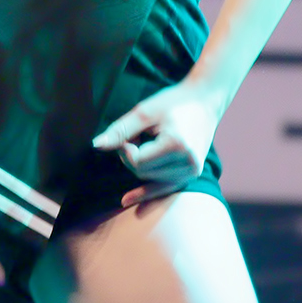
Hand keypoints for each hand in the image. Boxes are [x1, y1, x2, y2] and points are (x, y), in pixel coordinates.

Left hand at [92, 79, 220, 209]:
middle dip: (132, 157)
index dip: (125, 149)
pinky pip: (164, 188)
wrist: (205, 102)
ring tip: (150, 142)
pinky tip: (128, 200)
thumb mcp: (144, 111)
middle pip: (143, 173)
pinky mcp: (191, 175)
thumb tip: (96, 146)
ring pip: (151, 181)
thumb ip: (120, 130)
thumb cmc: (173, 102)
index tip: (130, 133)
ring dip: (142, 165)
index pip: (137, 162)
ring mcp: (192, 172)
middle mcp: (188, 163)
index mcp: (177, 145)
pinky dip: (147, 192)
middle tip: (138, 135)